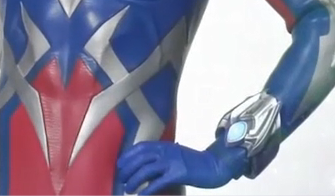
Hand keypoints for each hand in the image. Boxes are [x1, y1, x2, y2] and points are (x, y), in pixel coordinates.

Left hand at [117, 140, 241, 194]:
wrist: (215, 165)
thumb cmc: (194, 163)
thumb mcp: (176, 154)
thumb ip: (162, 157)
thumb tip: (145, 167)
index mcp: (165, 145)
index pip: (141, 147)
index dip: (128, 156)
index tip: (120, 165)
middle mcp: (166, 151)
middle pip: (140, 158)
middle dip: (128, 169)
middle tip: (122, 180)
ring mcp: (172, 162)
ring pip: (146, 170)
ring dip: (134, 180)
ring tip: (128, 189)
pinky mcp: (178, 174)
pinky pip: (158, 182)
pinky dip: (148, 190)